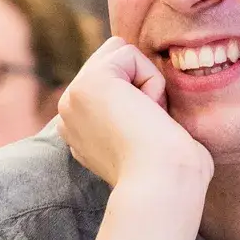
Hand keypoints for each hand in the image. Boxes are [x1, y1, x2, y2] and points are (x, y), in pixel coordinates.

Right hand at [56, 36, 213, 191]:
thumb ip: (137, 117)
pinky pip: (130, 53)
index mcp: (79, 129)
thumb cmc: (170, 174)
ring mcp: (74, 96)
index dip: (140, 96)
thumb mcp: (145, 141)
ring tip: (146, 120)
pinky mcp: (90, 81)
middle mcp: (69, 113)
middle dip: (142, 85)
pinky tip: (147, 113)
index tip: (145, 136)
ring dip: (147, 83)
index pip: (111, 81)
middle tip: (147, 127)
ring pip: (121, 52)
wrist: (163, 186)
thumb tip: (150, 101)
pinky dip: (151, 80)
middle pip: (114, 60)